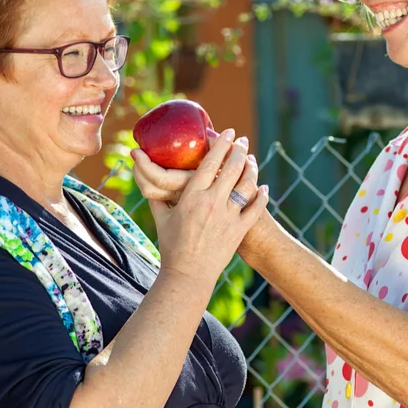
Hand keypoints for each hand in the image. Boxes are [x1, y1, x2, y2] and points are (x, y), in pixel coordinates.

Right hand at [146, 128, 269, 280]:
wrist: (187, 275)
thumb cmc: (171, 246)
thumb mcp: (162, 217)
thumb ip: (157, 195)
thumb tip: (145, 179)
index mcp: (192, 197)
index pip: (210, 162)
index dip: (221, 144)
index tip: (227, 132)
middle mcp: (212, 203)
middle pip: (232, 168)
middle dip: (239, 150)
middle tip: (242, 140)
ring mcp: (228, 217)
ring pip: (247, 185)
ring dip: (251, 168)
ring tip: (251, 160)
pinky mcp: (239, 231)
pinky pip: (256, 208)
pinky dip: (262, 195)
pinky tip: (263, 187)